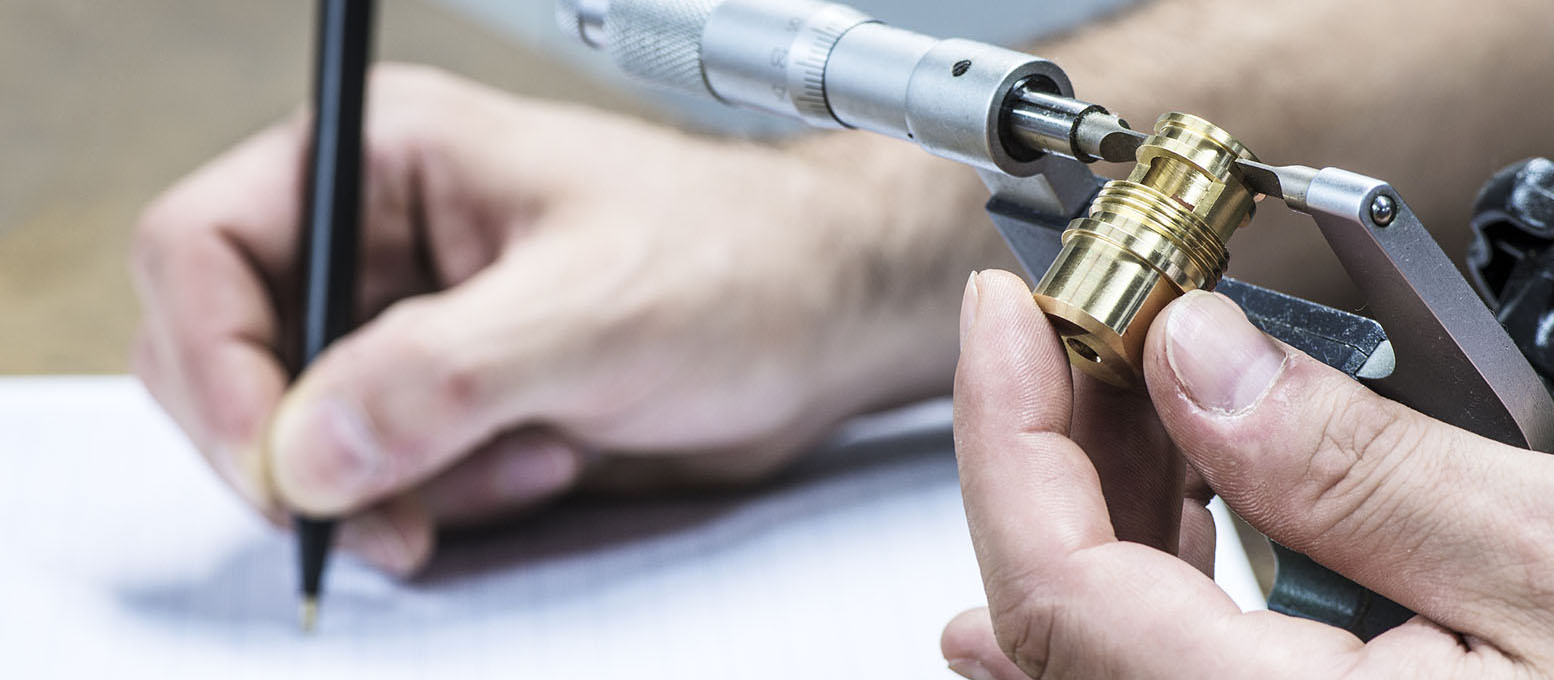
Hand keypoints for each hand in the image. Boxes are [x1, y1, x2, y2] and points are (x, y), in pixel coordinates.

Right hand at [132, 64, 985, 573]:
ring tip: (522, 458)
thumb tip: (308, 448)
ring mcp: (414, 326)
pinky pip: (383, 477)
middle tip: (380, 504)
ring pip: (306, 435)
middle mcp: (383, 238)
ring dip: (393, 484)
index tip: (274, 459)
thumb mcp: (594, 310)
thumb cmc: (744, 261)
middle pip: (234, 354)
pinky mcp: (455, 400)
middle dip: (301, 446)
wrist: (829, 322)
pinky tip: (541, 464)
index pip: (203, 246)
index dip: (212, 360)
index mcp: (388, 158)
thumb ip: (443, 374)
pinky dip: (441, 502)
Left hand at [942, 270, 1553, 677]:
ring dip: (1097, 514)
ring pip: (1109, 660)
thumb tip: (1196, 362)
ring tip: (1127, 395)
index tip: (1009, 315)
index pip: (1058, 590)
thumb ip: (1352, 465)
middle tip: (1082, 329)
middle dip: (1051, 455)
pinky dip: (1152, 586)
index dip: (1006, 435)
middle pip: (1062, 627)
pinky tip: (1168, 519)